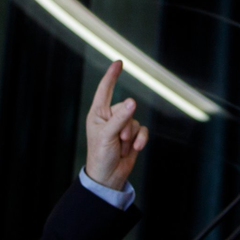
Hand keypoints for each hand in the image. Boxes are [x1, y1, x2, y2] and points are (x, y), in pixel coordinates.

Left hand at [84, 60, 148, 190]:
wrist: (108, 177)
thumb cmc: (101, 155)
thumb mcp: (108, 136)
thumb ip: (121, 118)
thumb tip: (132, 101)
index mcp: (98, 114)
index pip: (105, 90)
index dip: (112, 76)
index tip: (119, 62)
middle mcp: (110, 117)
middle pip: (126, 109)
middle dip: (125, 126)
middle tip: (119, 139)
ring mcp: (122, 126)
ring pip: (135, 120)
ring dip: (131, 136)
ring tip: (123, 147)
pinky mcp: (133, 136)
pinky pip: (142, 130)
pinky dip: (140, 139)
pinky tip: (135, 149)